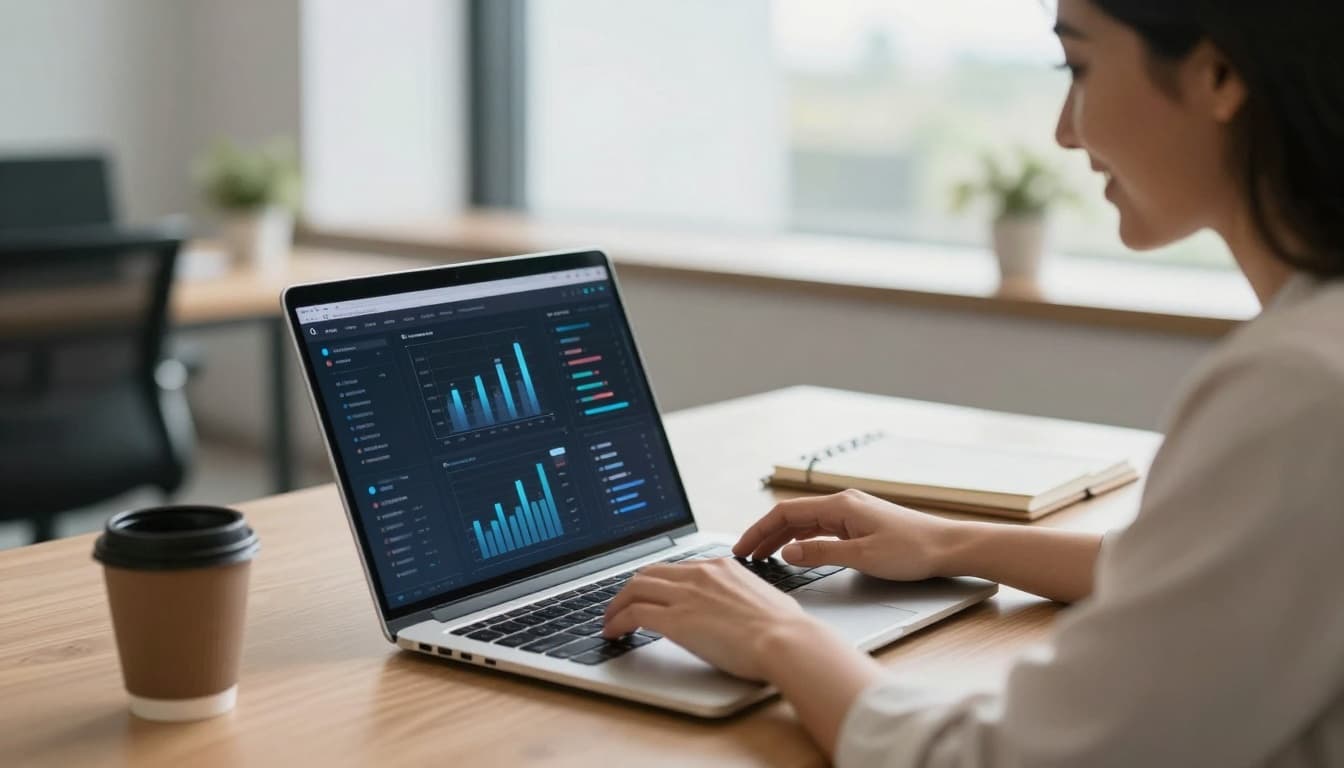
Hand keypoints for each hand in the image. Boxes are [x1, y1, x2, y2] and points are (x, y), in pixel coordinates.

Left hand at [602, 557, 828, 679]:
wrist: (785, 640)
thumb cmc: (784, 628)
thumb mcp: (762, 598)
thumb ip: (743, 596)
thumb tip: (741, 608)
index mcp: (721, 567)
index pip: (677, 568)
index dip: (658, 582)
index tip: (652, 593)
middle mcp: (699, 574)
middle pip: (649, 572)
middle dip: (631, 589)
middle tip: (622, 605)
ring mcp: (685, 595)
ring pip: (634, 588)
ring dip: (617, 604)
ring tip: (611, 619)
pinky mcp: (675, 619)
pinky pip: (633, 614)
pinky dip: (617, 621)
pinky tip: (613, 632)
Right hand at [733, 489, 959, 580]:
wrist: (948, 547)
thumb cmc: (912, 551)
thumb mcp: (862, 557)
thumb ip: (821, 554)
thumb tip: (787, 553)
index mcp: (840, 506)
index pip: (786, 513)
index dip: (759, 530)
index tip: (742, 548)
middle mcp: (843, 504)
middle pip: (792, 516)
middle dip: (765, 534)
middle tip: (745, 555)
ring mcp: (852, 512)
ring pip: (806, 522)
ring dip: (782, 537)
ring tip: (763, 556)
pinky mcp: (860, 523)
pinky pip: (821, 528)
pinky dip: (802, 539)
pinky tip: (796, 551)